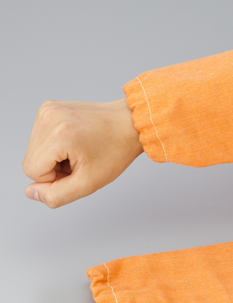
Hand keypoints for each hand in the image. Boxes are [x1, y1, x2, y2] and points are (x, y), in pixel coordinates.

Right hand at [22, 98, 143, 207]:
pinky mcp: (50, 107)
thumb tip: (30, 192)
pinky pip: (40, 137)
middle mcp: (49, 117)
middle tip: (81, 162)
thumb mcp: (89, 183)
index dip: (54, 180)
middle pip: (31, 160)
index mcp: (58, 135)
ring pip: (34, 150)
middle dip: (54, 168)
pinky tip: (76, 142)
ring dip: (54, 157)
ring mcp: (48, 109)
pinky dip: (55, 145)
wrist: (131, 124)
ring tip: (80, 151)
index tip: (78, 171)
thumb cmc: (116, 151)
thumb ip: (57, 195)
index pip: (32, 172)